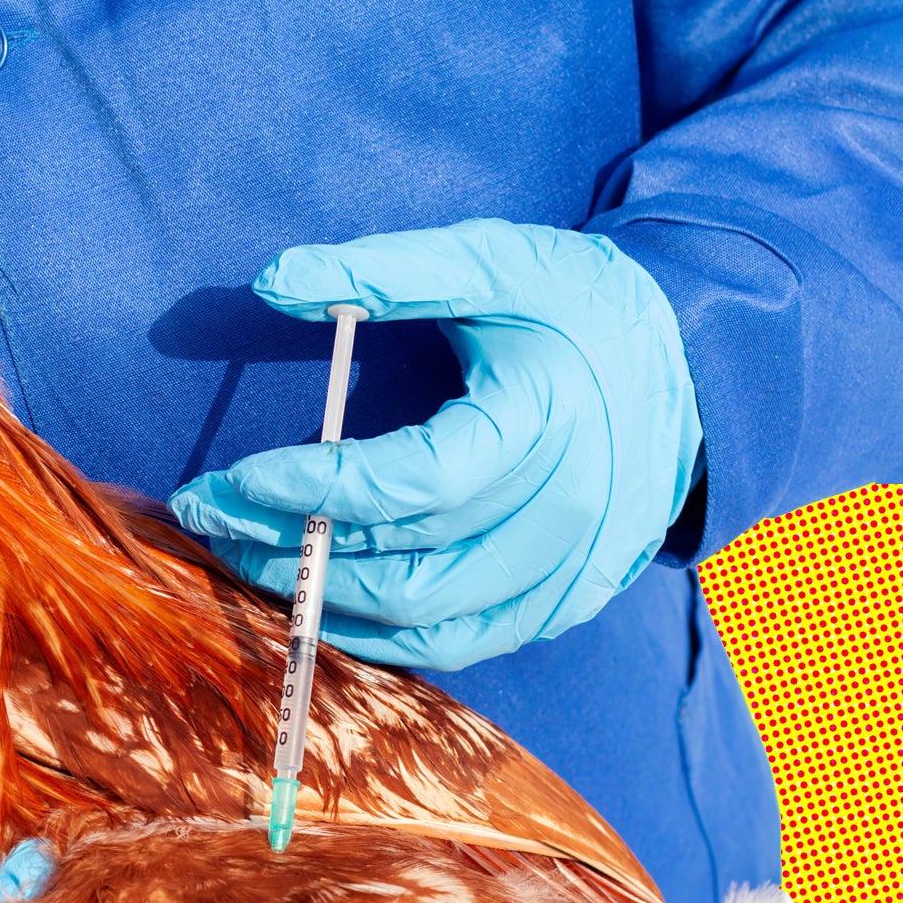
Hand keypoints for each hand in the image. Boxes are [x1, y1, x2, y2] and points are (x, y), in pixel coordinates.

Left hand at [169, 219, 702, 669]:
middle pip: (407, 565)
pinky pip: (461, 641)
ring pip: (427, 617)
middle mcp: (566, 512)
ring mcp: (572, 570)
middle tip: (211, 519)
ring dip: (323, 597)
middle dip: (292, 548)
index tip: (230, 477)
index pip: (408, 483)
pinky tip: (321, 598)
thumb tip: (274, 279)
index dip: (309, 489)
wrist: (692, 361)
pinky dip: (383, 633)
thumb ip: (383, 270)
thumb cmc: (577, 304)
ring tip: (247, 555)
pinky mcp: (567, 601)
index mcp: (546, 422)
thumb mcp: (490, 261)